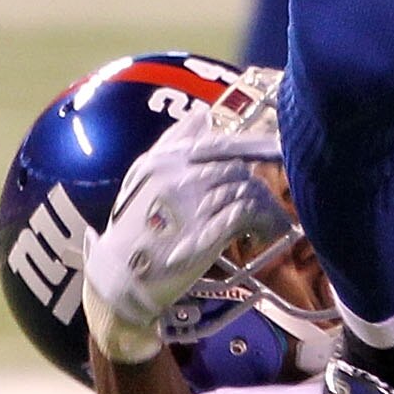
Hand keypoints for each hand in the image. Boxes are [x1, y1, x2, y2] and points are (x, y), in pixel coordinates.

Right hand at [82, 103, 291, 365]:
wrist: (119, 278)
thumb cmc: (132, 230)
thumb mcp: (142, 180)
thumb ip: (173, 144)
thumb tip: (205, 116)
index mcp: (163, 162)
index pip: (220, 145)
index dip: (253, 146)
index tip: (275, 151)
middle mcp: (179, 177)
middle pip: (237, 169)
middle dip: (255, 185)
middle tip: (262, 203)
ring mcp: (192, 204)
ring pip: (245, 191)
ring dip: (263, 206)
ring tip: (267, 221)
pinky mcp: (205, 233)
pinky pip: (246, 216)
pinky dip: (261, 223)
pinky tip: (260, 235)